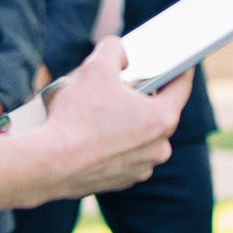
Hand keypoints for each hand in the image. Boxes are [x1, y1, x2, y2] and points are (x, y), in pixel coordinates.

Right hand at [0, 39, 190, 207]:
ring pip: (141, 136)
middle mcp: (159, 148)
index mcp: (161, 119)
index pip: (181, 87)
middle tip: (125, 84)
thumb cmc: (76, 117)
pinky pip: (126, 155)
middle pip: (158, 112)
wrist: (49, 164)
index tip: (182, 62)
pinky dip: (115, 144)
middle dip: (143, 97)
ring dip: (128, 122)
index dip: (181, 70)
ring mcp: (142, 167)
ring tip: (104, 109)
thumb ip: (114, 50)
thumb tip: (121, 53)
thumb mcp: (95, 68)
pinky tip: (96, 133)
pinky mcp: (123, 181)